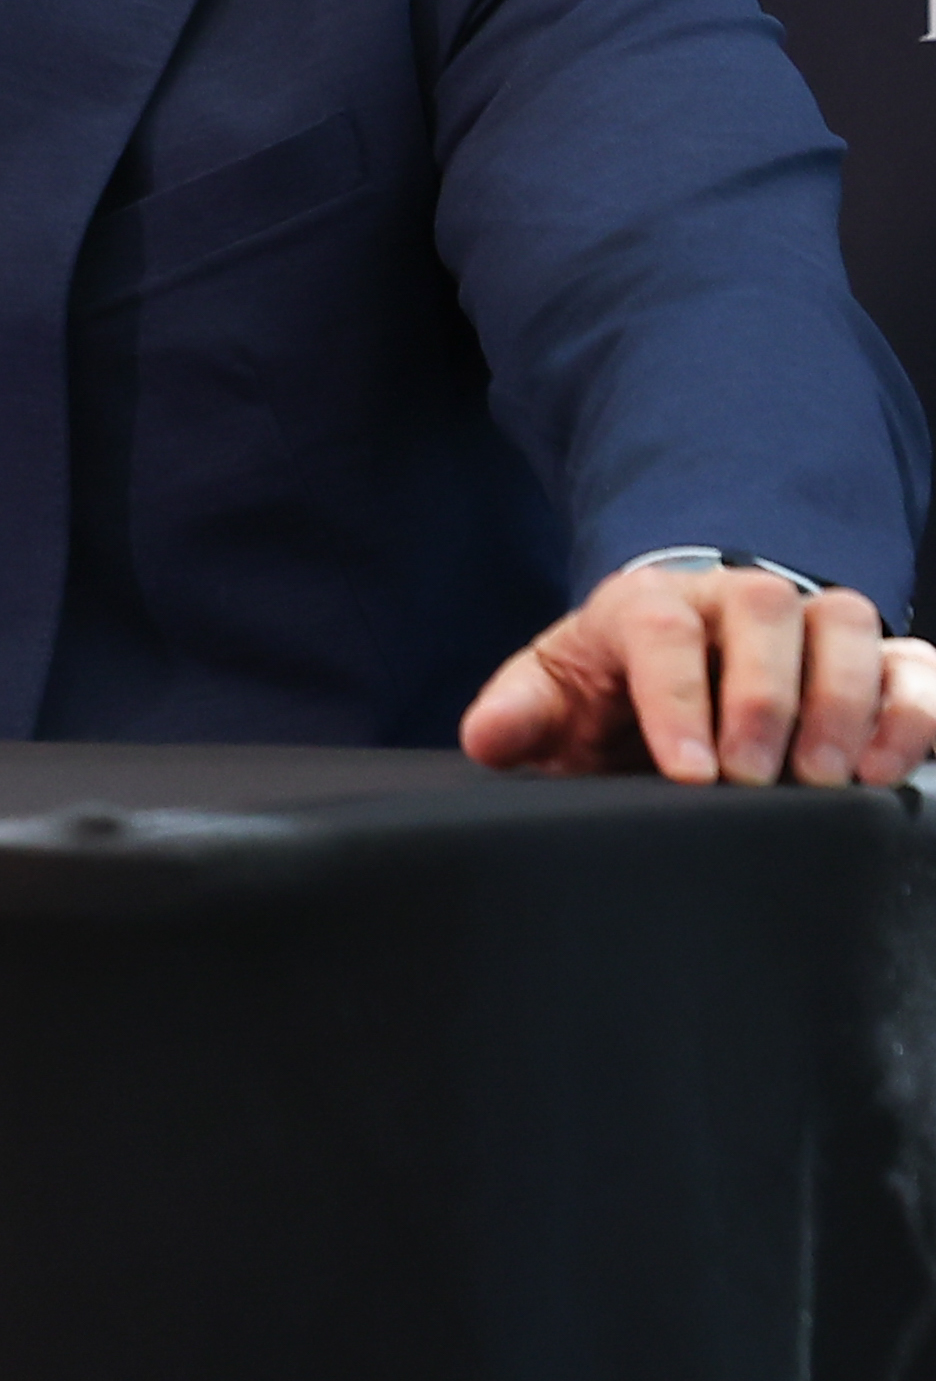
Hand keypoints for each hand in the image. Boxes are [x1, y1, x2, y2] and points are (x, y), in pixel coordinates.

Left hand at [458, 558, 935, 787]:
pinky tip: (890, 770)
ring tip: (828, 782)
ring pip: (849, 628)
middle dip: (765, 699)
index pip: (665, 633)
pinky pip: (916, 668)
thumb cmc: (617, 690)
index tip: (688, 773)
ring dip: (845, 705)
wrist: (684, 671)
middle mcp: (741, 598)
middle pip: (768, 613)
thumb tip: (488, 737)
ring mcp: (817, 622)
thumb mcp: (559, 698)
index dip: (677, 700)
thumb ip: (521, 715)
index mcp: (651, 604)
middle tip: (756, 779)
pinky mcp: (880, 659)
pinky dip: (914, 713)